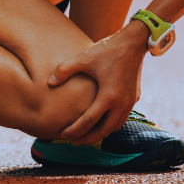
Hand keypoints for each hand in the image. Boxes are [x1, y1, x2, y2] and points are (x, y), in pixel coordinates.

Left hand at [47, 23, 150, 145]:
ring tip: (86, 134)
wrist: (134, 42)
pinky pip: (122, 118)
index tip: (63, 135)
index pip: (89, 121)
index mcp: (109, 95)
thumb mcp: (84, 57)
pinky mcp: (134, 97)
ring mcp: (130, 101)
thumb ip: (64, 70)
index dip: (75, 130)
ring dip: (101, 133)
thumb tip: (49, 82)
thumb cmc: (108, 49)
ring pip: (115, 127)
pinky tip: (101, 121)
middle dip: (87, 139)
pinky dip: (111, 124)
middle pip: (103, 131)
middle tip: (73, 141)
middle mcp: (121, 103)